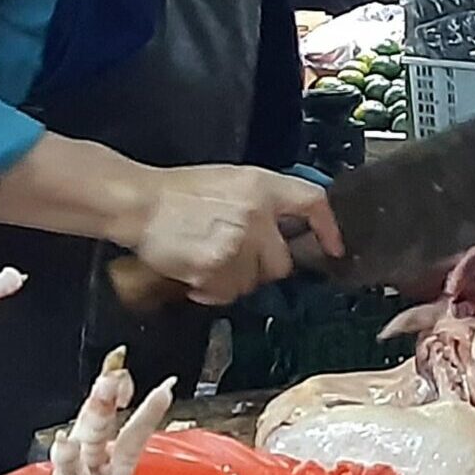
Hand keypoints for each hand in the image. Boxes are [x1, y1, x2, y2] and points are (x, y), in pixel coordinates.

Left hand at [48, 350, 172, 474]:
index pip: (70, 472)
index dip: (68, 458)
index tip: (65, 441)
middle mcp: (87, 467)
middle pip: (94, 434)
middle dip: (100, 410)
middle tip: (107, 384)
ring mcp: (104, 459)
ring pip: (112, 426)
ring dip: (116, 402)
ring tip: (122, 375)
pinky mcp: (122, 460)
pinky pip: (136, 431)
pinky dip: (148, 410)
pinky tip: (162, 388)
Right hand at [121, 165, 342, 305]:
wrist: (140, 202)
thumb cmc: (181, 192)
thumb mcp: (232, 180)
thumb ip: (264, 201)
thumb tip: (292, 229)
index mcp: (262, 186)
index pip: (313, 203)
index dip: (328, 228)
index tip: (334, 247)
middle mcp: (255, 214)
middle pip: (283, 264)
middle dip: (263, 266)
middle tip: (236, 255)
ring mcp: (236, 243)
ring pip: (253, 283)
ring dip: (234, 279)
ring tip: (209, 256)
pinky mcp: (215, 268)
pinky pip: (227, 293)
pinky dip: (213, 289)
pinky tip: (197, 268)